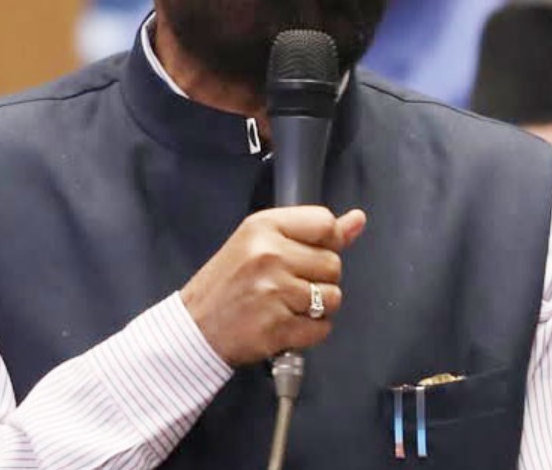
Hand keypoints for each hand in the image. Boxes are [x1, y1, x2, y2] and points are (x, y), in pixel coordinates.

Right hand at [181, 206, 366, 366]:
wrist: (193, 329)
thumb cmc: (226, 285)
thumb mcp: (259, 242)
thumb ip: (311, 231)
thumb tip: (358, 220)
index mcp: (263, 227)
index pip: (325, 223)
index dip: (327, 242)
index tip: (308, 254)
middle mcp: (269, 255)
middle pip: (333, 264)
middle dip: (318, 278)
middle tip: (288, 285)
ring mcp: (274, 292)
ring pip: (333, 298)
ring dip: (317, 307)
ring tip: (286, 306)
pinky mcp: (278, 327)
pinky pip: (322, 328)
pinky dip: (309, 332)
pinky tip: (285, 324)